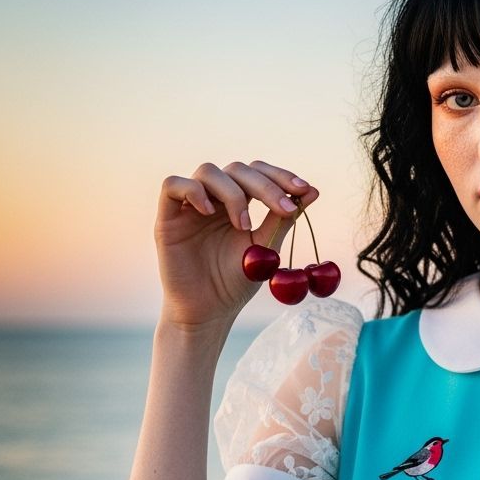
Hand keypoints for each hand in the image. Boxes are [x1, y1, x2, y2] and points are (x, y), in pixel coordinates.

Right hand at [155, 160, 319, 329]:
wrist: (209, 311)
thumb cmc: (237, 281)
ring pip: (208, 171)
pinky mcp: (167, 217)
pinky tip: (209, 213)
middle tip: (284, 209)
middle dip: (266, 185)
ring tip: (244, 225)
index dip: (280, 175)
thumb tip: (312, 191)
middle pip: (238, 169)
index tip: (304, 190)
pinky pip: (173, 184)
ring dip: (233, 193)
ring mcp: (190, 206)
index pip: (258, 173)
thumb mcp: (266, 247)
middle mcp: (214, 199)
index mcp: (238, 202)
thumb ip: (283, 219)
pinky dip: (194, 191)